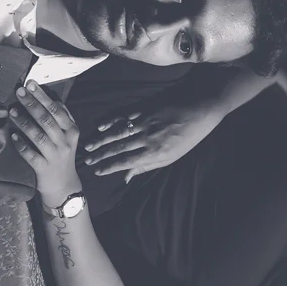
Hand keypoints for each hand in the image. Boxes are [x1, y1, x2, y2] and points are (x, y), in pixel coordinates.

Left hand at [8, 80, 82, 205]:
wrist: (64, 186)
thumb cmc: (62, 154)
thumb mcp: (68, 135)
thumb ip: (62, 117)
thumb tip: (49, 96)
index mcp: (72, 130)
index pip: (56, 109)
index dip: (42, 96)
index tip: (30, 84)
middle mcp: (65, 142)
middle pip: (47, 120)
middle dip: (32, 104)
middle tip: (19, 91)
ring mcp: (55, 156)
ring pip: (38, 136)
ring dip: (24, 122)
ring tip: (12, 110)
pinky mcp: (44, 169)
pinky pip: (31, 155)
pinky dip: (21, 145)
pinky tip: (12, 136)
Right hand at [83, 99, 222, 180]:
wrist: (200, 109)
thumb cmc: (187, 138)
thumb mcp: (171, 157)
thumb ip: (146, 166)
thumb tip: (126, 178)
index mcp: (155, 152)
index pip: (126, 161)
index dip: (109, 166)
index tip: (96, 171)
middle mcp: (147, 137)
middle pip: (119, 147)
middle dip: (100, 155)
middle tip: (86, 160)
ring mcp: (145, 121)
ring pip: (118, 132)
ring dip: (101, 140)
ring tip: (88, 146)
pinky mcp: (145, 108)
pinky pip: (123, 115)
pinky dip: (111, 121)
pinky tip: (100, 126)